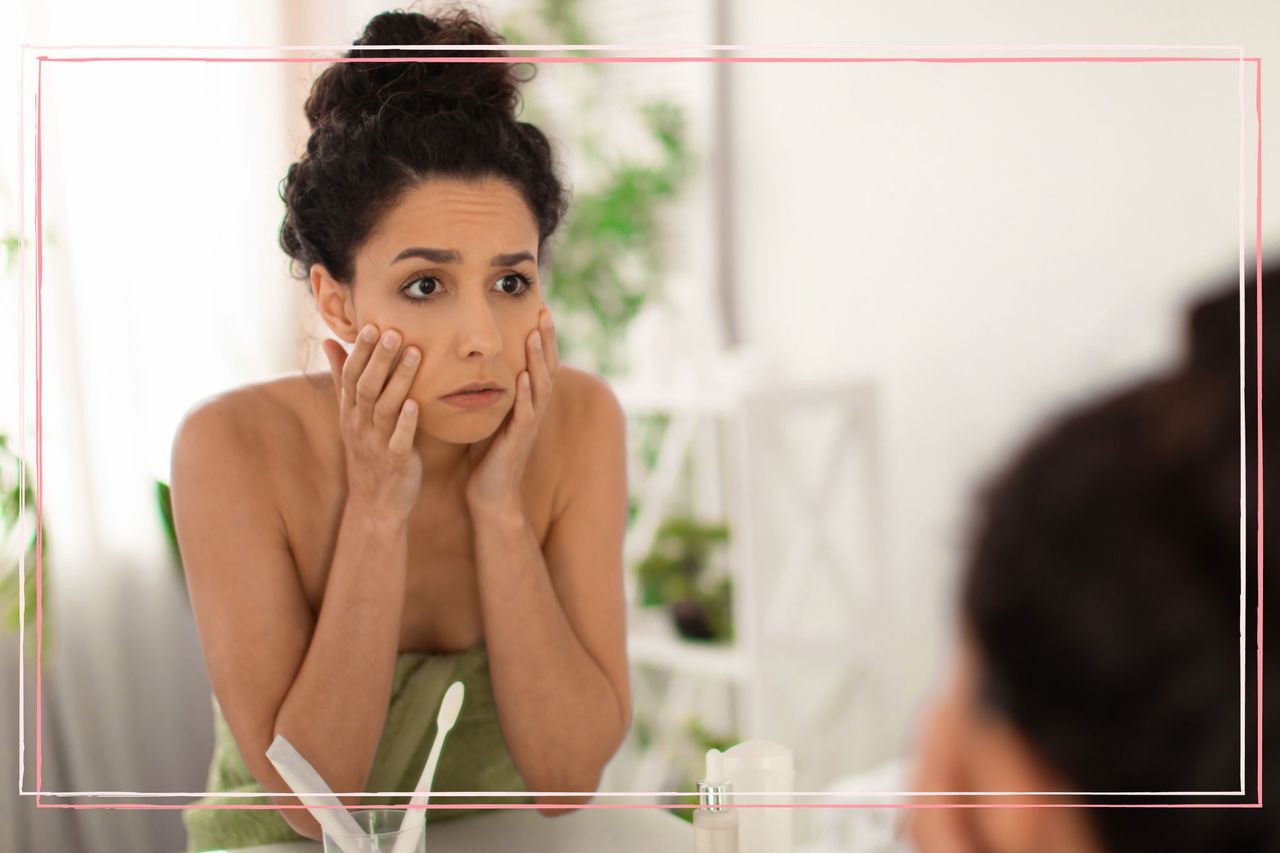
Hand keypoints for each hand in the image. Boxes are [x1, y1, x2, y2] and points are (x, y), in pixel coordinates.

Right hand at [323, 325, 422, 516]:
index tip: (372, 325)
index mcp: (350, 412)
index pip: (351, 376)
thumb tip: (329, 342)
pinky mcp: (396, 461)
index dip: (361, 351)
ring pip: (385, 407)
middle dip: (379, 358)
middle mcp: (359, 425)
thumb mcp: (350, 415)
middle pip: (366, 387)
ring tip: (414, 354)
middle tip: (394, 331)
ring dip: (399, 380)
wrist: (375, 504)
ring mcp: (377, 443)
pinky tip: (417, 403)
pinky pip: (400, 439)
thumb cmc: (367, 451)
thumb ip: (342, 378)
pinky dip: (407, 421)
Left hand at [464, 306, 559, 514]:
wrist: (490, 496)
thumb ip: (491, 394)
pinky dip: (524, 395)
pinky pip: (525, 414)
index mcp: (526, 403)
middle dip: (546, 339)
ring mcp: (528, 426)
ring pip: (539, 387)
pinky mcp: (517, 441)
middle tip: (544, 310)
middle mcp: (533, 410)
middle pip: (547, 368)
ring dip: (537, 360)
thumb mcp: (489, 418)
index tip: (538, 308)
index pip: (538, 363)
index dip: (541, 338)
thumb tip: (473, 367)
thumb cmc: (486, 458)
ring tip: (534, 334)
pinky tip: (521, 377)